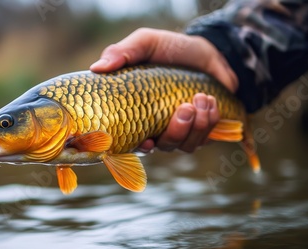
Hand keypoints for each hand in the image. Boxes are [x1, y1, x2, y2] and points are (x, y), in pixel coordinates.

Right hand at [90, 28, 237, 152]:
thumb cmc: (171, 48)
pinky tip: (210, 101)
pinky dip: (210, 121)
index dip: (137, 146)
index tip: (147, 141)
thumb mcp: (146, 42)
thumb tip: (97, 68)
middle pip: (163, 146)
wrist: (208, 51)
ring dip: (197, 124)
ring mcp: (180, 131)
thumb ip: (123, 52)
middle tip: (185, 108)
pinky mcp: (201, 130)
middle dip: (176, 131)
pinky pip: (204, 137)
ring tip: (202, 97)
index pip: (130, 140)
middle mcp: (156, 127)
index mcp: (136, 111)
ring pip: (185, 145)